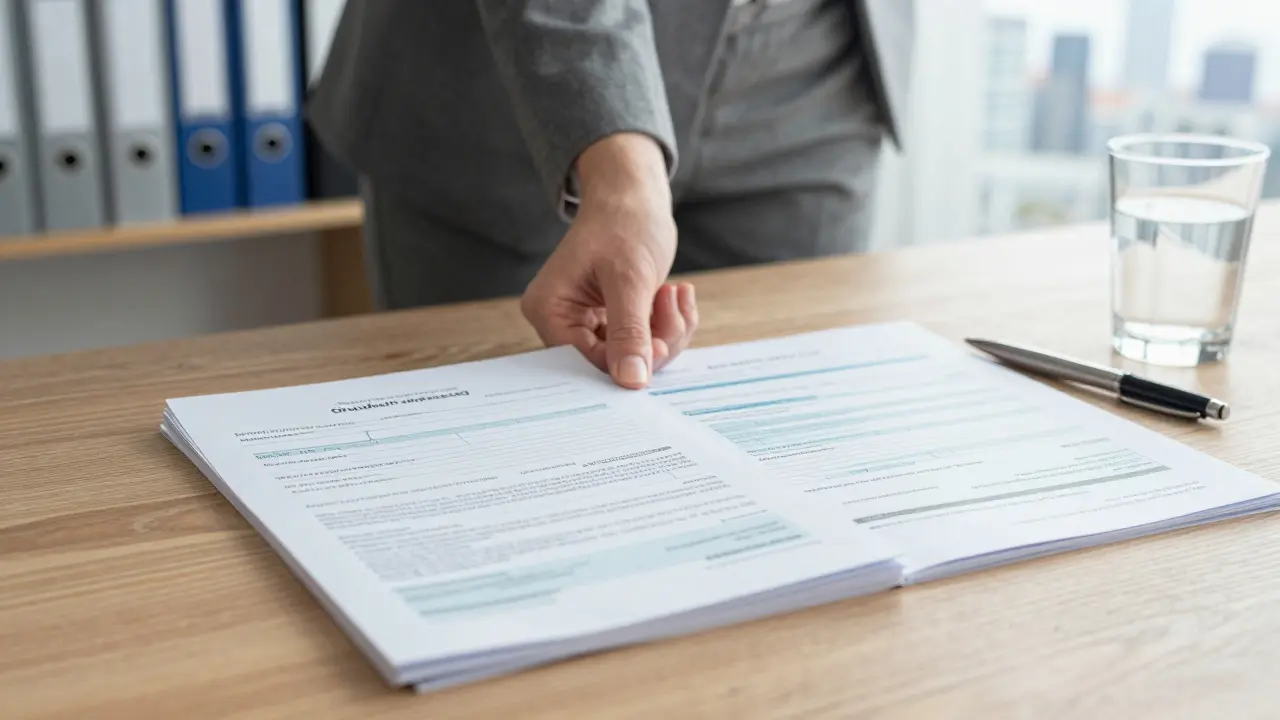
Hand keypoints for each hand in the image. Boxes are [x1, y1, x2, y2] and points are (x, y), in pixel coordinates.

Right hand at [521, 133, 698, 388]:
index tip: (661, 345)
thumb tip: (631, 381)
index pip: (582, 360)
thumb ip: (629, 332)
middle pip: (612, 363)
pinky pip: (646, 342)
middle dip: (653, 342)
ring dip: (667, 330)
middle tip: (674, 307)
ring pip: (636, 356)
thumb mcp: (629, 279)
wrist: (634, 197)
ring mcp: (590, 323)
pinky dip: (669, 324)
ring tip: (677, 293)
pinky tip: (677, 294)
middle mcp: (563, 320)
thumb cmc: (623, 223)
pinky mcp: (615, 321)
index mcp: (548, 309)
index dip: (624, 362)